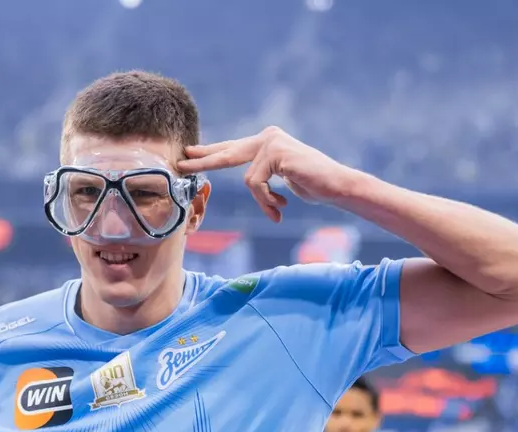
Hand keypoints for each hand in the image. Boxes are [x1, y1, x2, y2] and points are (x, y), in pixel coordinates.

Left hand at [177, 126, 358, 221]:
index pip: (232, 147)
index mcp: (266, 141)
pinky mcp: (276, 154)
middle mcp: (267, 136)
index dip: (210, 152)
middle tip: (181, 163)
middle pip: (228, 153)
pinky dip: (266, 200)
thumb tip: (248, 178)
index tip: (189, 153)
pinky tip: (281, 206)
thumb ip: (263, 173)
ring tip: (277, 209)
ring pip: (247, 180)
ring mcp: (272, 142)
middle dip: (204, 162)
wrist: (336, 186)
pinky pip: (257, 184)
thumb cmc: (312, 185)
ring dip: (262, 200)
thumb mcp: (280, 179)